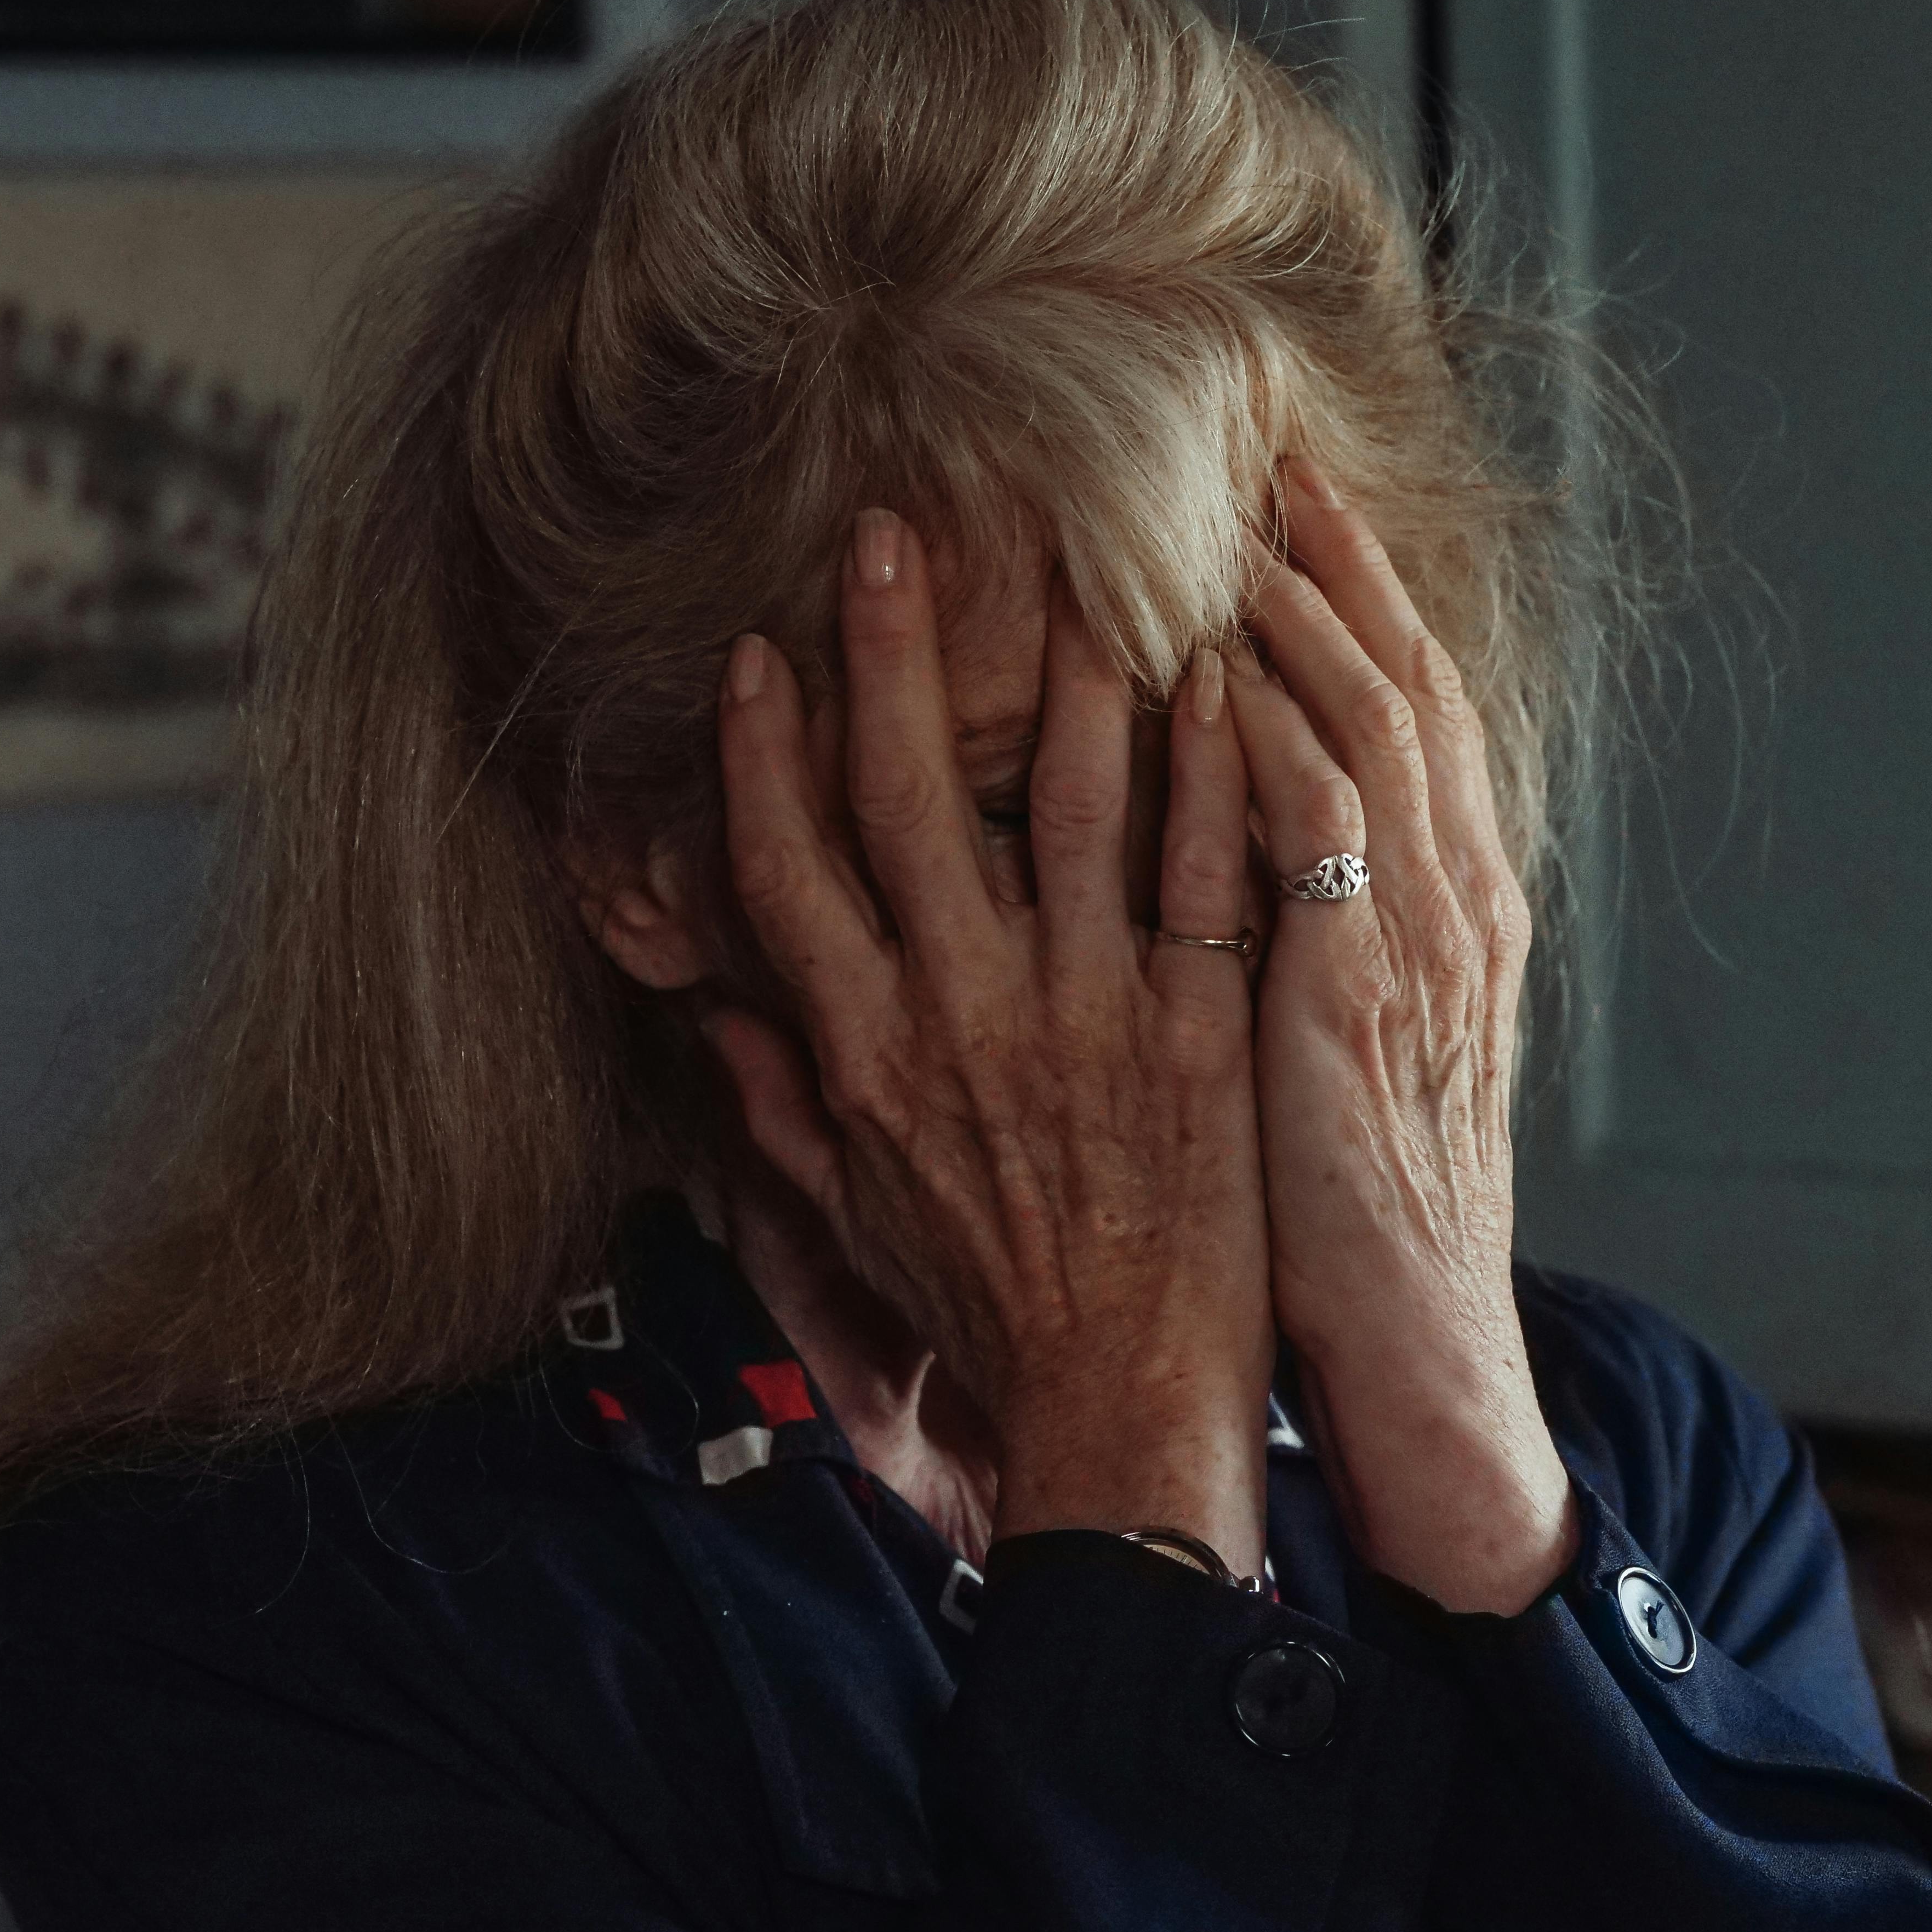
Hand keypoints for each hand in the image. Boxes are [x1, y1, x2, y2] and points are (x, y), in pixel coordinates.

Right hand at [703, 511, 1275, 1576]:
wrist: (1119, 1402)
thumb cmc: (989, 1307)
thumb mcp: (856, 1215)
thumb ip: (780, 1103)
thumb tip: (712, 1011)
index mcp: (868, 1053)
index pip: (786, 870)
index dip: (764, 754)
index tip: (763, 652)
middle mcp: (963, 1013)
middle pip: (910, 799)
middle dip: (893, 655)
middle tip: (893, 529)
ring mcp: (1087, 1015)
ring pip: (1074, 805)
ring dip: (1071, 673)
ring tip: (1081, 562)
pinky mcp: (1198, 1032)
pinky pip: (1204, 874)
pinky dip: (1212, 772)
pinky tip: (1219, 678)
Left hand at [1230, 461, 1577, 1614]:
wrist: (1424, 1360)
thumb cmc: (1360, 1231)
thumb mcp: (1353, 1070)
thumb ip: (1323, 957)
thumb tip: (1262, 876)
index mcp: (1454, 923)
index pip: (1415, 724)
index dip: (1365, 610)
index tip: (1297, 517)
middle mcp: (1455, 909)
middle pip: (1410, 688)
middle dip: (1346, 566)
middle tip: (1275, 458)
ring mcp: (1420, 944)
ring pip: (1375, 726)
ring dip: (1306, 610)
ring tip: (1237, 510)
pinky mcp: (1360, 992)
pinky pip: (1322, 820)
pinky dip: (1280, 724)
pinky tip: (1223, 653)